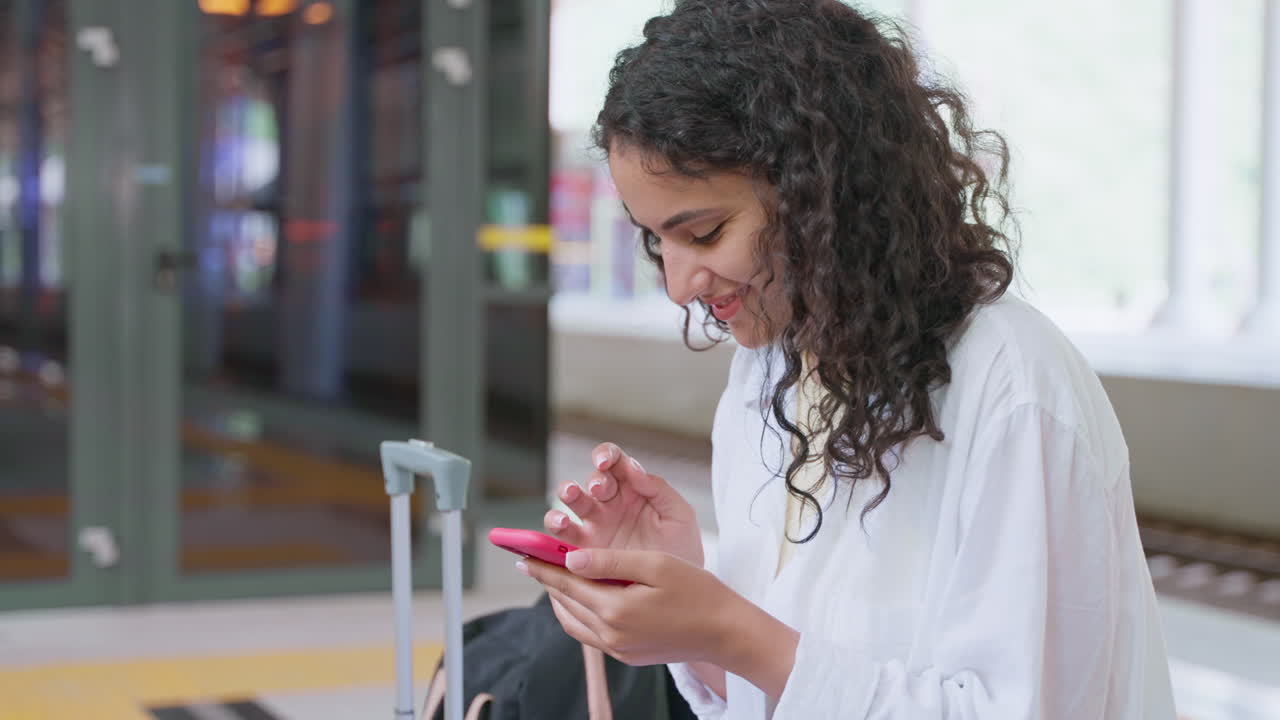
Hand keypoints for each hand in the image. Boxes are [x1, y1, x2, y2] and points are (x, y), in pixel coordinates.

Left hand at [520, 548, 798, 698]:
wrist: (726, 633)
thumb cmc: (698, 591)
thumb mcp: (655, 564)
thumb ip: (610, 561)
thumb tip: (570, 559)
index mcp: (616, 609)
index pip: (566, 584)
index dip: (543, 566)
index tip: (522, 554)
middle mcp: (611, 634)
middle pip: (566, 603)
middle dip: (548, 581)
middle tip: (534, 561)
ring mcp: (619, 649)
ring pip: (574, 622)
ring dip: (561, 600)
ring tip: (553, 579)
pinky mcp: (628, 655)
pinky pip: (591, 635)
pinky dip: (579, 615)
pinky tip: (583, 600)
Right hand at [545, 443, 702, 566]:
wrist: (679, 592)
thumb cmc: (681, 549)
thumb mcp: (679, 514)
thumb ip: (658, 487)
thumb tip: (632, 466)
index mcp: (633, 488)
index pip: (615, 462)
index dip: (606, 455)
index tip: (605, 461)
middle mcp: (610, 504)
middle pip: (591, 480)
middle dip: (592, 480)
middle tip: (599, 489)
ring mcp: (595, 525)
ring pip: (571, 502)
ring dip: (567, 494)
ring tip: (571, 498)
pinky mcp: (583, 549)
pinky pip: (562, 534)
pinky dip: (555, 525)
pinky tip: (562, 525)